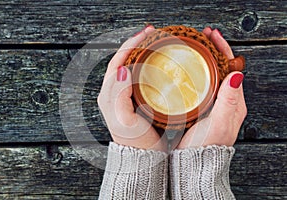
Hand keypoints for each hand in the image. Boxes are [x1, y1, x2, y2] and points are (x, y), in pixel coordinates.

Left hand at [97, 25, 166, 151]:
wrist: (142, 157)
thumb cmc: (135, 141)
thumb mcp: (125, 119)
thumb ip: (120, 95)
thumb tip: (123, 70)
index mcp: (108, 94)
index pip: (117, 61)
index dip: (130, 45)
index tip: (146, 34)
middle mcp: (113, 92)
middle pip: (122, 60)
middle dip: (135, 44)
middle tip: (152, 34)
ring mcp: (123, 96)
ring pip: (130, 66)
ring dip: (140, 52)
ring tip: (154, 43)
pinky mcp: (133, 100)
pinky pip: (137, 76)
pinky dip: (145, 65)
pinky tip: (155, 63)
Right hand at [176, 27, 246, 148]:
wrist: (194, 162)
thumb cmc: (207, 145)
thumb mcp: (220, 123)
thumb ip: (229, 100)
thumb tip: (237, 74)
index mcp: (234, 102)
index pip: (232, 68)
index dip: (223, 50)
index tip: (213, 36)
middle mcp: (226, 101)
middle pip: (222, 68)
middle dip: (214, 50)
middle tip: (202, 36)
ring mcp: (213, 104)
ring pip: (211, 75)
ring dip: (205, 59)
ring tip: (195, 47)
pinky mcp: (201, 108)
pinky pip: (201, 84)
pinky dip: (196, 72)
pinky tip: (188, 69)